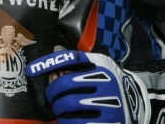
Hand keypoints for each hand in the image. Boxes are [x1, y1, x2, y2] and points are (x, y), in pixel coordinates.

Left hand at [26, 50, 149, 123]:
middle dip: (52, 92)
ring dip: (58, 108)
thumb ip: (79, 62)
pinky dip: (67, 121)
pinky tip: (69, 119)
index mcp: (101, 64)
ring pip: (66, 104)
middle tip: (52, 97)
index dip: (49, 62)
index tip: (30, 69)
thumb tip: (55, 49)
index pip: (71, 58)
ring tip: (62, 109)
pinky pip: (74, 122)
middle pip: (63, 84)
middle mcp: (104, 80)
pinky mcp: (105, 121)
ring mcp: (105, 101)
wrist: (134, 106)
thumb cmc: (109, 84)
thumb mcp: (100, 68)